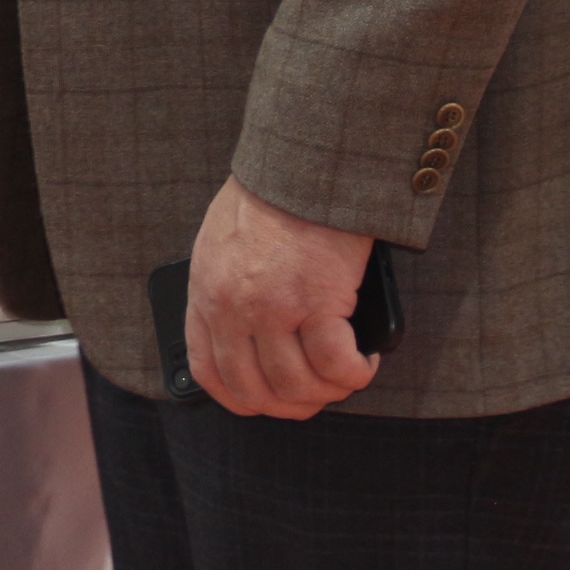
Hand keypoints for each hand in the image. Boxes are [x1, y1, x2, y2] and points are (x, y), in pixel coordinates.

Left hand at [184, 175, 376, 419]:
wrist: (302, 164)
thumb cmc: (269, 194)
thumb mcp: (220, 243)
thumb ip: (224, 289)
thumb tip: (246, 331)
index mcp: (206, 294)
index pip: (210, 371)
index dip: (241, 398)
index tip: (265, 401)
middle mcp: (233, 309)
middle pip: (257, 390)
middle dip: (290, 405)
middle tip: (317, 395)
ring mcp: (273, 309)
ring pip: (298, 386)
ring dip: (328, 392)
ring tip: (346, 375)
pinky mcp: (317, 302)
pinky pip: (336, 365)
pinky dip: (354, 373)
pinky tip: (363, 362)